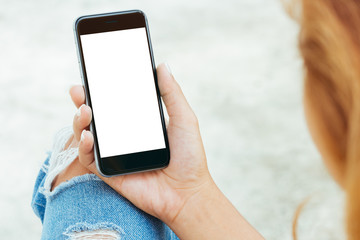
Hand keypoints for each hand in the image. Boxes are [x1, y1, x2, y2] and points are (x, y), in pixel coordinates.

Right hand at [71, 63, 213, 224]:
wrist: (187, 192)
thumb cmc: (189, 156)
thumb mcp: (184, 119)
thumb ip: (172, 93)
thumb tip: (162, 65)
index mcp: (138, 123)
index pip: (115, 102)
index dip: (102, 89)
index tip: (93, 73)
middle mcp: (123, 137)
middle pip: (96, 116)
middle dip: (83, 101)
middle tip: (78, 89)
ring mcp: (114, 154)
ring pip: (86, 134)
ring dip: (79, 120)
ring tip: (85, 110)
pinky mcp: (108, 172)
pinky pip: (88, 158)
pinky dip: (83, 146)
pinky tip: (88, 136)